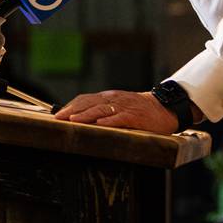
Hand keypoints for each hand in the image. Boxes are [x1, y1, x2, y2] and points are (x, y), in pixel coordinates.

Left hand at [56, 90, 178, 133]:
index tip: (58, 114)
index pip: (85, 99)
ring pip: (101, 109)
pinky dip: (109, 121)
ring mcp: (124, 107)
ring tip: (74, 120)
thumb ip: (103, 109)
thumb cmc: (139, 110)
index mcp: (108, 97)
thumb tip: (82, 117)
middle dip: (72, 110)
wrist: (164, 108)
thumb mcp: (118, 106)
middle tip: (59, 118)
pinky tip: (100, 124)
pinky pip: (120, 118)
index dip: (71, 106)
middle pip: (89, 103)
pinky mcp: (135, 116)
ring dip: (86, 115)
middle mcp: (114, 99)